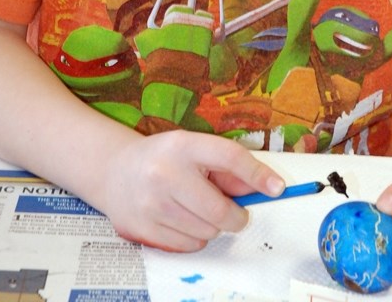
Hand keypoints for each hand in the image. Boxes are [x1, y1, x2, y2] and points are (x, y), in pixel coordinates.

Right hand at [100, 130, 284, 251]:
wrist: (114, 171)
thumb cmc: (163, 158)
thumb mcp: (193, 150)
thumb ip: (228, 169)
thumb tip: (265, 187)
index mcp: (183, 146)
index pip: (229, 157)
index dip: (257, 174)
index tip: (277, 188)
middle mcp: (165, 173)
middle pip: (219, 210)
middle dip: (235, 215)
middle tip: (234, 211)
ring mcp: (151, 203)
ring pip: (206, 232)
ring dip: (211, 226)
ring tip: (196, 208)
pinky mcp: (143, 228)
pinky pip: (188, 246)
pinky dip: (194, 238)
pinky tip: (181, 219)